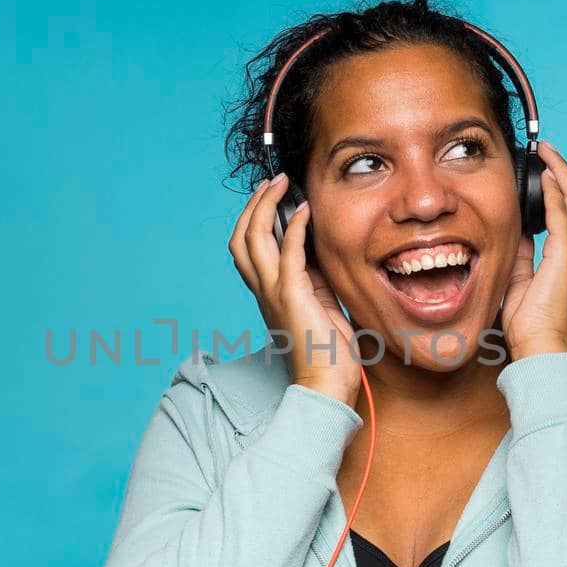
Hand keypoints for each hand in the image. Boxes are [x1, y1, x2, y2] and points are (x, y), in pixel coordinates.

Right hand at [228, 173, 361, 408]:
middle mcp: (263, 290)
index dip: (253, 220)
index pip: (246, 249)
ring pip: (253, 239)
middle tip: (272, 183)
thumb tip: (314, 245)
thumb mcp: (318, 302)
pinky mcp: (292, 295)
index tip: (272, 198)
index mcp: (267, 293)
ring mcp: (274, 292)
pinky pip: (289, 252)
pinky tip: (305, 210)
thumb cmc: (326, 351)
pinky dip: (295, 227)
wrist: (326, 383)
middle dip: (253, 206)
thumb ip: (311, 275)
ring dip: (266, 207)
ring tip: (281, 186)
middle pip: (240, 238)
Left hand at [500, 142, 566, 359]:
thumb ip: (525, 255)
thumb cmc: (533, 325)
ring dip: (563, 174)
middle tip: (549, 154)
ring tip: (548, 155)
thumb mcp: (525, 281)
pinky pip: (564, 213)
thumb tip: (517, 233)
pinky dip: (556, 191)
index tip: (550, 173)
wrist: (542, 347)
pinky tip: (545, 177)